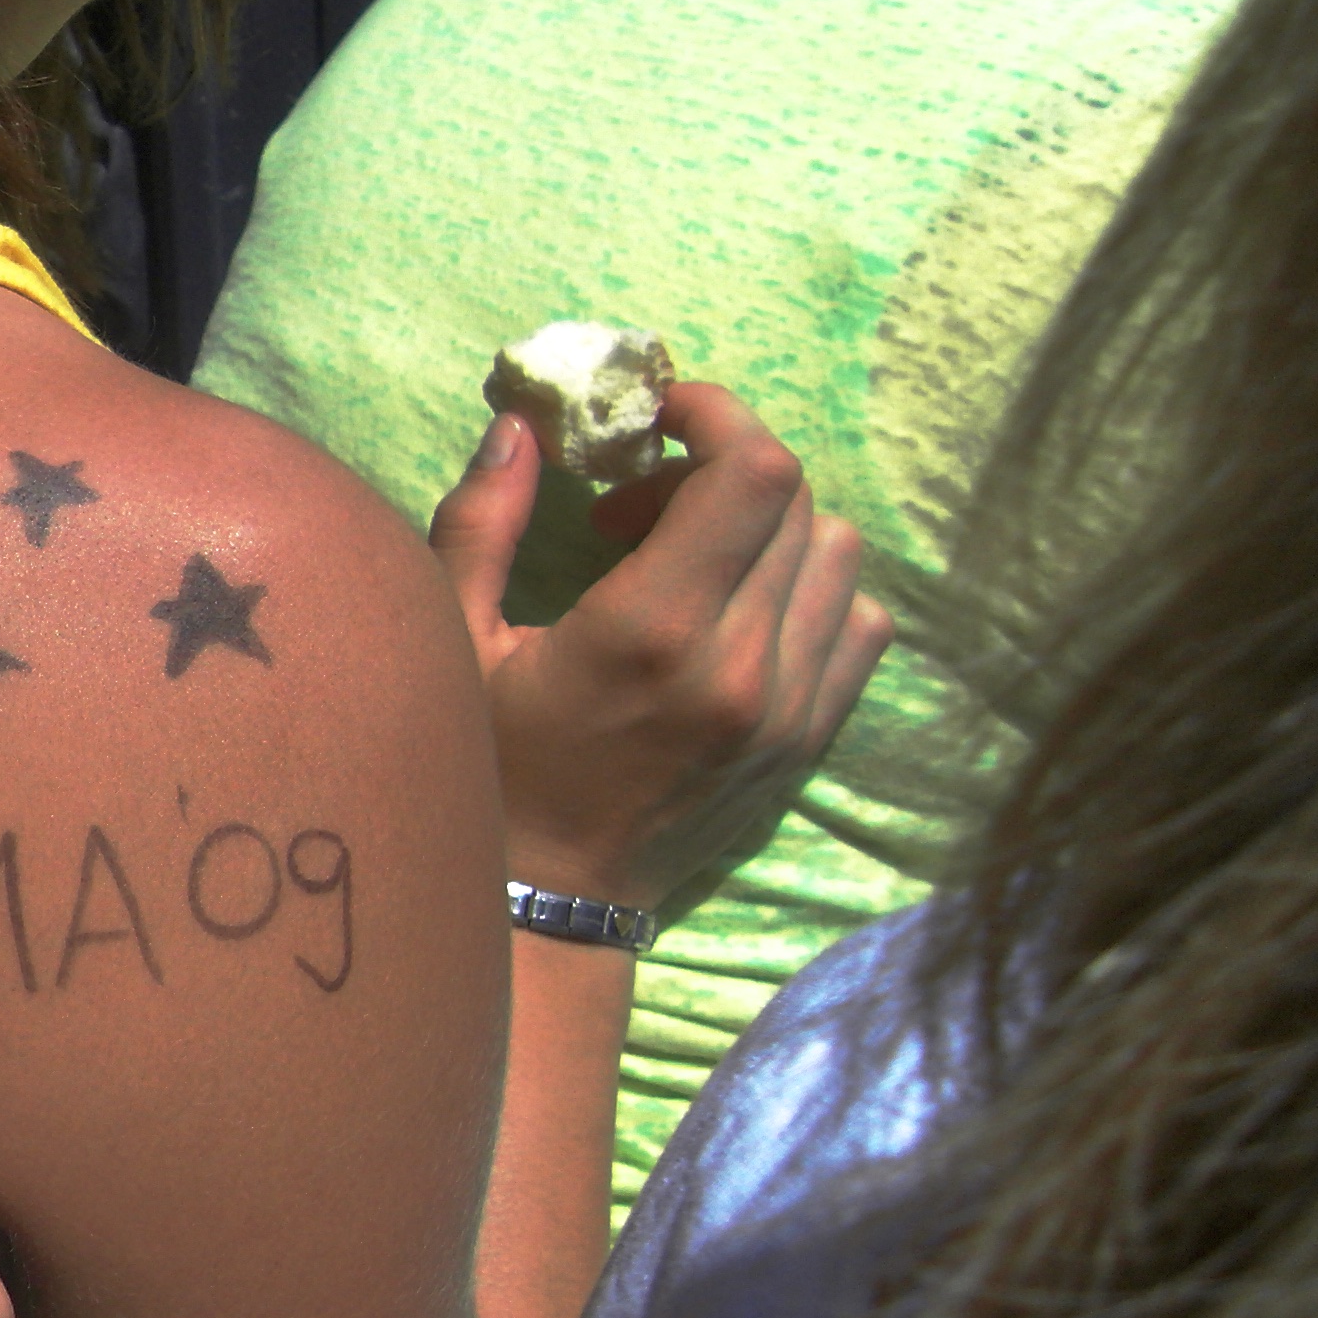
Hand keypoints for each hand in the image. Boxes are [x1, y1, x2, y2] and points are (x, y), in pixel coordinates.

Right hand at [429, 379, 893, 914]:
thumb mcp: (456, 642)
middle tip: (637, 504)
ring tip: (688, 559)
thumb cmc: (490, 765)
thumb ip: (484, 523)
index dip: (718, 415)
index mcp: (655, 633)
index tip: (658, 419)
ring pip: (836, 553)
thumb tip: (522, 425)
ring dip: (767, 526)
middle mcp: (743, 666)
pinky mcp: (813, 738)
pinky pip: (860, 621)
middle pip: (794, 499)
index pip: (755, 473)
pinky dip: (810, 589)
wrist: (553, 902)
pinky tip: (737, 611)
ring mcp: (792, 708)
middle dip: (717, 468)